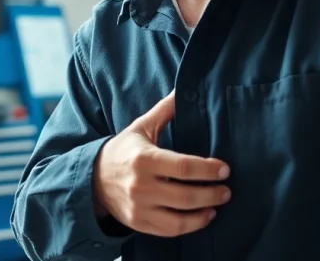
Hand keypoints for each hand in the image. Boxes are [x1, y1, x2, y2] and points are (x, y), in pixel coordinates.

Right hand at [93, 92, 230, 237]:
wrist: (93, 179)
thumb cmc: (122, 150)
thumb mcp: (140, 127)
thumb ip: (164, 110)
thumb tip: (183, 89)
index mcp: (143, 159)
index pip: (184, 166)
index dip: (208, 169)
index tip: (224, 169)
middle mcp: (141, 185)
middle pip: (186, 195)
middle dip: (213, 193)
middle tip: (226, 189)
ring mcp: (139, 207)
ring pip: (181, 218)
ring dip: (205, 212)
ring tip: (217, 204)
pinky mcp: (139, 223)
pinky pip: (170, 230)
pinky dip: (191, 226)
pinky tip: (203, 217)